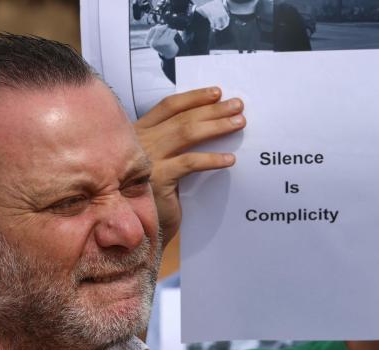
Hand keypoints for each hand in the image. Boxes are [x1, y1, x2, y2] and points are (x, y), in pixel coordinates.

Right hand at [134, 87, 243, 244]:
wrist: (141, 227)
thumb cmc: (156, 195)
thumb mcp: (163, 162)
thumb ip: (175, 145)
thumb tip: (212, 126)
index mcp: (140, 132)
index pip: (169, 107)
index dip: (193, 98)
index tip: (217, 93)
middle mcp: (140, 141)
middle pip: (181, 117)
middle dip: (212, 109)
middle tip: (238, 105)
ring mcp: (147, 159)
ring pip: (186, 134)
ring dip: (216, 126)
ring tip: (239, 123)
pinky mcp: (158, 179)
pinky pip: (189, 163)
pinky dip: (212, 159)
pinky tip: (230, 159)